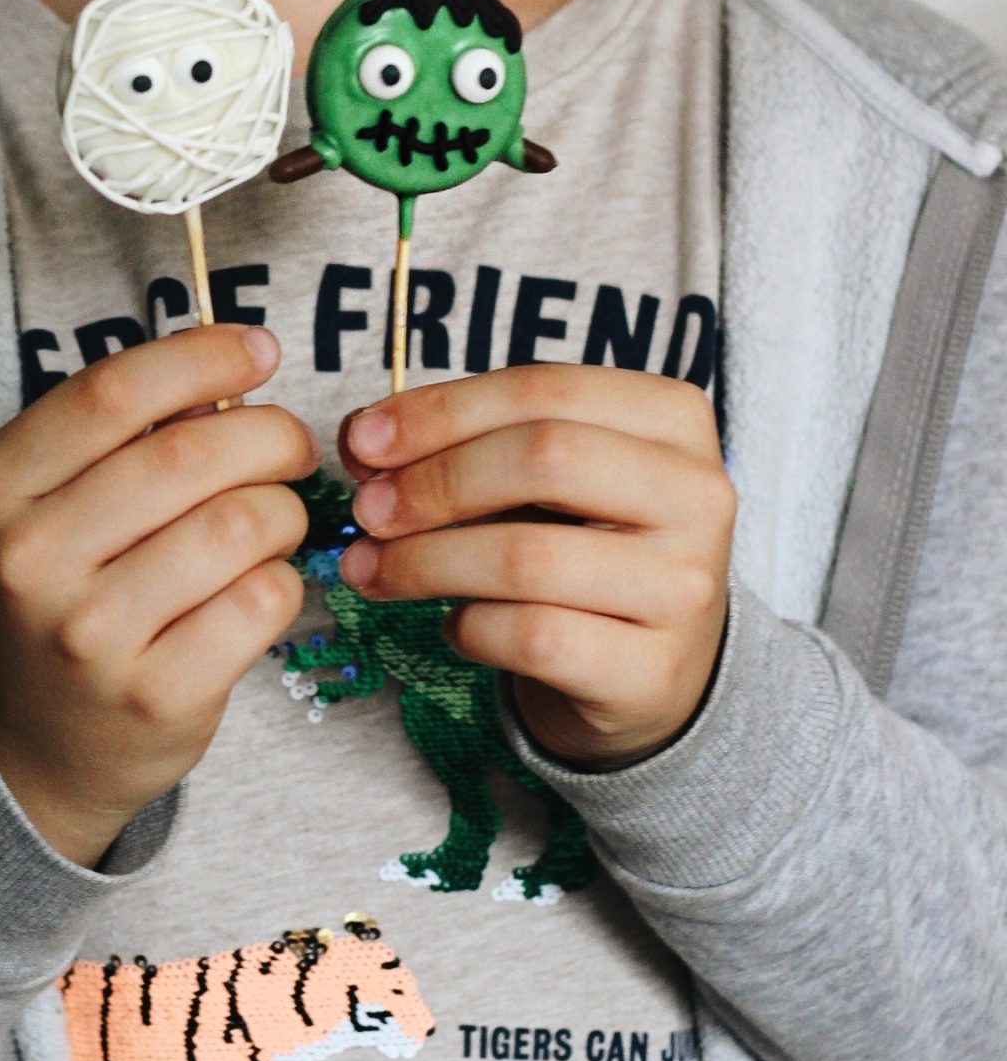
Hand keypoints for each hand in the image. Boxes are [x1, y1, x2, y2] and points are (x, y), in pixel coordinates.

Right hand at [0, 326, 316, 865]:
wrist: (26, 743)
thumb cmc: (55, 598)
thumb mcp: (46, 504)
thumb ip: (123, 435)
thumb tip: (234, 371)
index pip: (111, 392)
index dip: (203, 357)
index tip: (257, 351)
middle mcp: (32, 560)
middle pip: (187, 455)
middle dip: (269, 435)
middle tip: (288, 447)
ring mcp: (92, 636)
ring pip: (239, 525)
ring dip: (283, 510)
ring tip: (273, 520)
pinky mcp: (156, 697)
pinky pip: (262, 601)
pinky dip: (282, 580)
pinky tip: (258, 584)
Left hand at [336, 365, 734, 766]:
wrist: (651, 669)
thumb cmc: (583, 545)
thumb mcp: (541, 477)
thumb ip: (464, 442)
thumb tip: (364, 439)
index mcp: (673, 418)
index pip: (544, 389)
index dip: (441, 411)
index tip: (363, 441)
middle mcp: (698, 495)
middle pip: (544, 459)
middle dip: (433, 482)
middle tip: (368, 510)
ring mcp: (684, 587)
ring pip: (526, 557)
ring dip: (425, 561)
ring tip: (371, 568)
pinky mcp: (652, 670)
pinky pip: (531, 637)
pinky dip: (469, 627)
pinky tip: (454, 624)